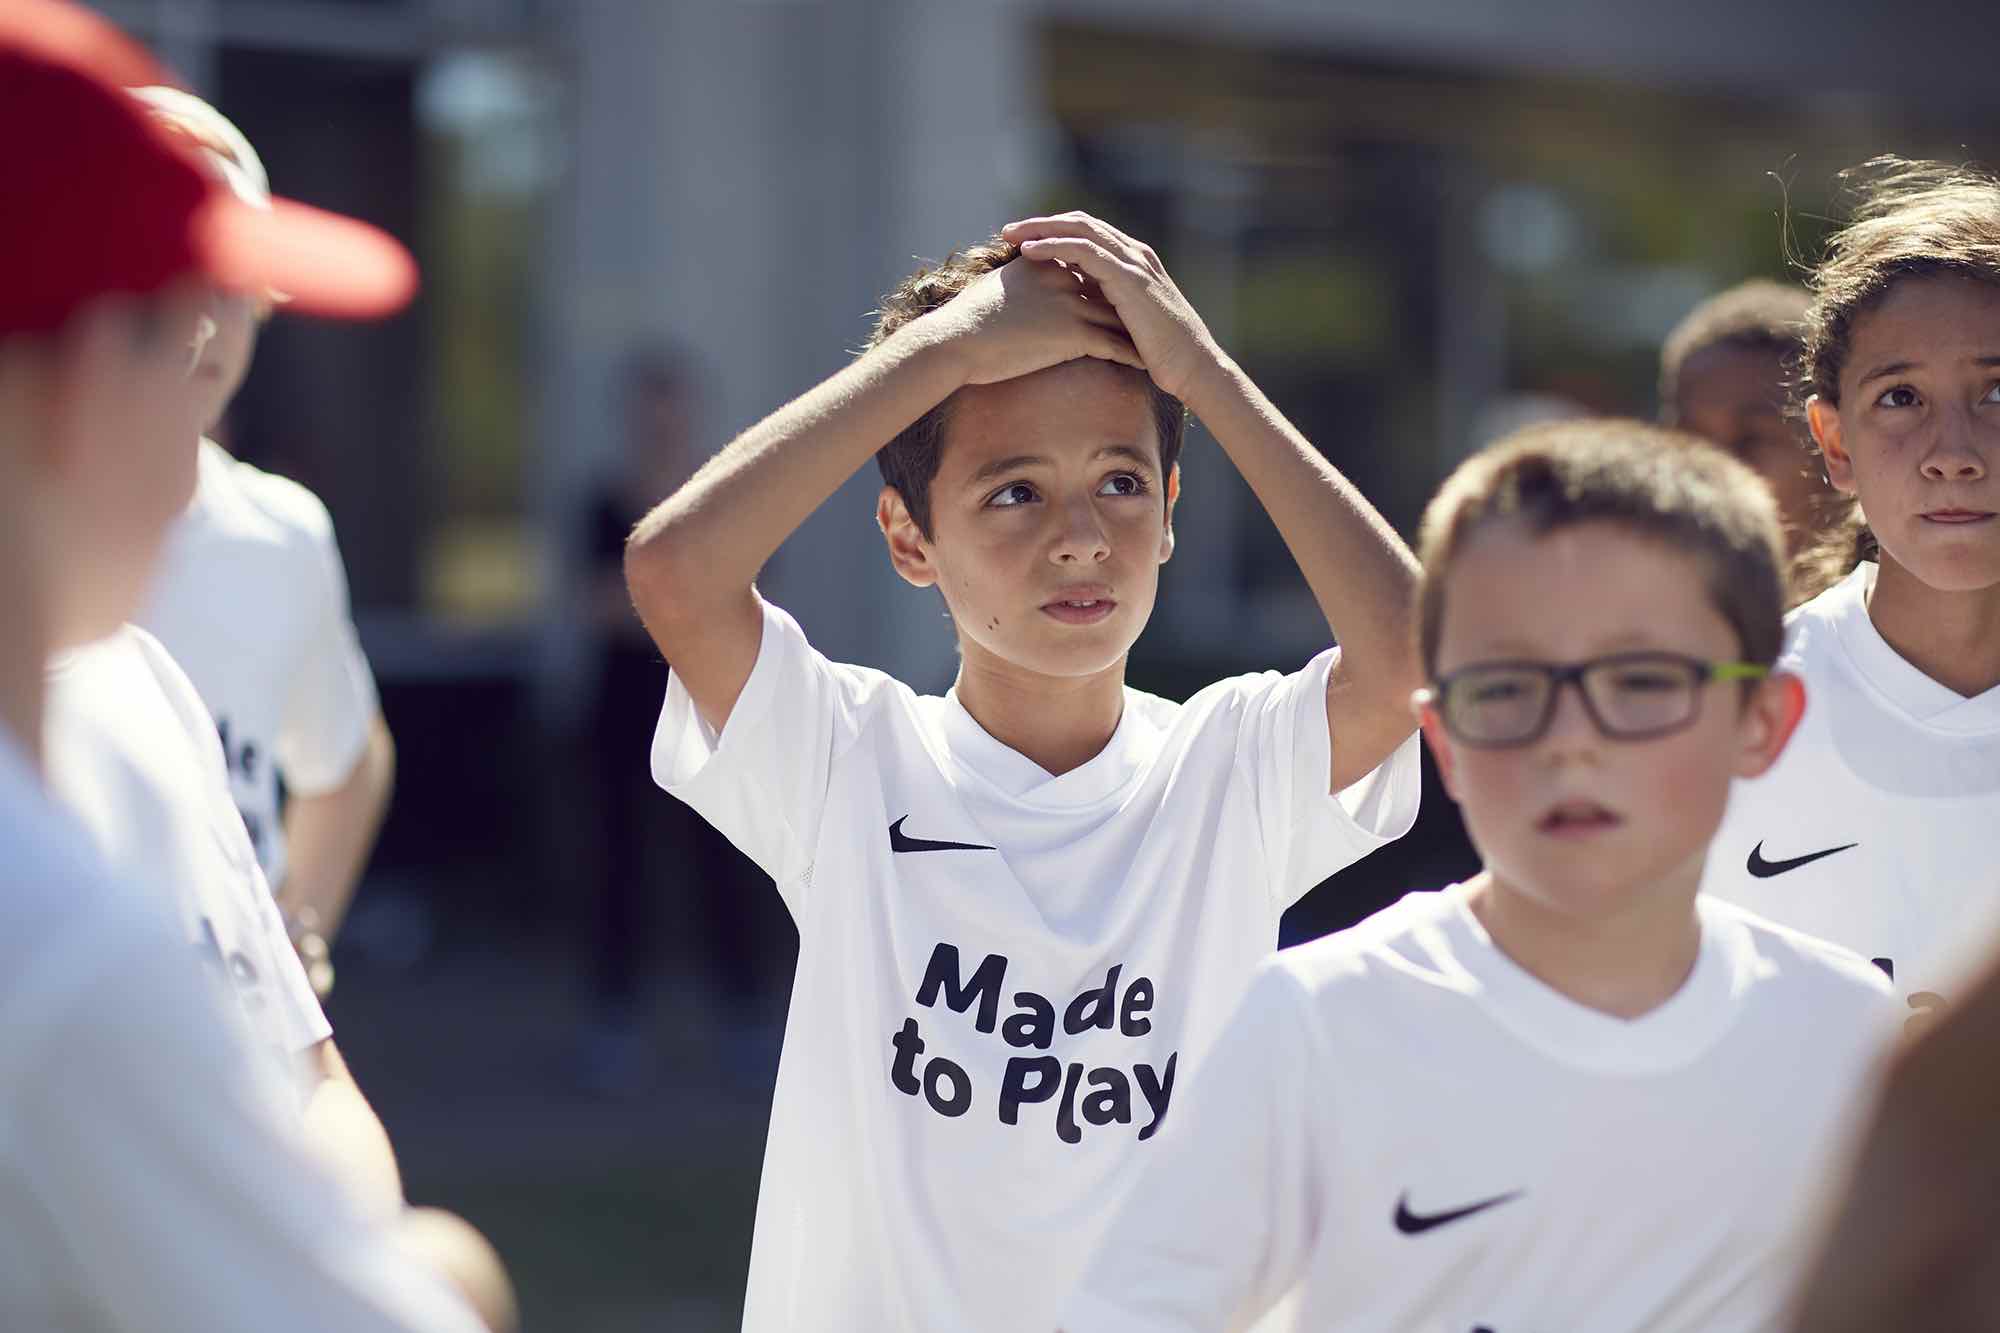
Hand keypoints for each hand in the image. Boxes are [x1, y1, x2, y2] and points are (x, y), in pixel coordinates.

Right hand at [914, 252, 1144, 386]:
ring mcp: (1071, 304)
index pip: (1086, 267)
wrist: (955, 341)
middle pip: (1109, 288)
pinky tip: (1147, 366)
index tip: (1123, 297)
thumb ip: (1018, 281)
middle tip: (1153, 318)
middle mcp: (1064, 277)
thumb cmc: (966, 320)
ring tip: (1159, 343)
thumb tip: (1019, 290)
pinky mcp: (1073, 333)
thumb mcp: (996, 287)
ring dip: (1140, 330)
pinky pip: (1114, 345)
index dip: (1106, 283)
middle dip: (1132, 302)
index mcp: (1045, 262)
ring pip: (1118, 316)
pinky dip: (1134, 355)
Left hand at [1000, 212, 1219, 402]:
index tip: (1022, 240)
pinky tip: (1029, 251)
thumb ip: (1108, 309)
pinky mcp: (1128, 278)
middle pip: (1080, 224)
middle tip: (1009, 230)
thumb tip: (1077, 314)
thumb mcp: (1128, 324)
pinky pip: (1083, 251)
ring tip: (1010, 235)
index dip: (1055, 232)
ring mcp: (1133, 263)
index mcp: (1133, 262)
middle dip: (1042, 224)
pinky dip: (1053, 246)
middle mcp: (1134, 255)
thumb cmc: (1162, 356)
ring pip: (1079, 230)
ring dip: (1041, 229)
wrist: (1193, 368)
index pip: (1089, 234)